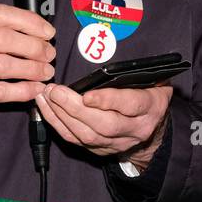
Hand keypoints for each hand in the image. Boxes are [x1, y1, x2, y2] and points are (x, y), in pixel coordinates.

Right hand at [0, 5, 55, 146]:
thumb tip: (30, 34)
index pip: (1, 14)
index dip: (30, 21)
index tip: (48, 32)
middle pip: (6, 38)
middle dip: (35, 46)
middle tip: (49, 55)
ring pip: (5, 63)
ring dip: (32, 69)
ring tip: (46, 73)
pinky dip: (22, 90)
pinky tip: (34, 90)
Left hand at [37, 83, 173, 171]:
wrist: (154, 127)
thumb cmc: (150, 93)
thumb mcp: (154, 79)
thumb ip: (137, 71)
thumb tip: (112, 51)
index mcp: (150, 107)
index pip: (130, 105)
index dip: (107, 101)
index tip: (86, 95)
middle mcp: (135, 129)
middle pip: (104, 125)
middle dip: (75, 108)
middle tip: (55, 91)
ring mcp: (117, 143)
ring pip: (86, 135)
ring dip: (62, 116)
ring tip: (46, 96)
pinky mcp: (100, 149)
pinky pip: (75, 140)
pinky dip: (58, 124)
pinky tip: (46, 109)